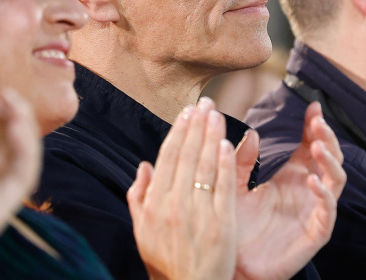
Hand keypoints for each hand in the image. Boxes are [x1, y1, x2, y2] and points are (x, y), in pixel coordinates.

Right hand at [128, 98, 236, 279]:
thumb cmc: (165, 264)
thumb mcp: (142, 232)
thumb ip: (138, 197)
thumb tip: (144, 165)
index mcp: (154, 205)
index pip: (167, 158)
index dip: (178, 131)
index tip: (186, 112)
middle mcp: (174, 205)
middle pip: (187, 155)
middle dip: (196, 125)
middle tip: (205, 102)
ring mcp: (198, 213)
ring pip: (205, 165)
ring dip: (211, 135)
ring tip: (216, 114)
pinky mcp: (221, 224)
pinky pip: (223, 186)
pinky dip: (225, 163)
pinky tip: (227, 143)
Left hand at [233, 102, 345, 279]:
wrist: (231, 265)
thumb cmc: (235, 227)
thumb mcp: (234, 187)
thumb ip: (241, 162)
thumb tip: (252, 134)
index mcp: (290, 178)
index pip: (310, 146)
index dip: (314, 126)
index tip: (314, 107)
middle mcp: (306, 191)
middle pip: (329, 158)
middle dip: (327, 138)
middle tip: (318, 122)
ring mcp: (313, 212)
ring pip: (336, 181)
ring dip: (330, 161)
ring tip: (317, 145)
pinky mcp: (314, 234)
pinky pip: (328, 213)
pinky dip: (323, 196)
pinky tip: (311, 181)